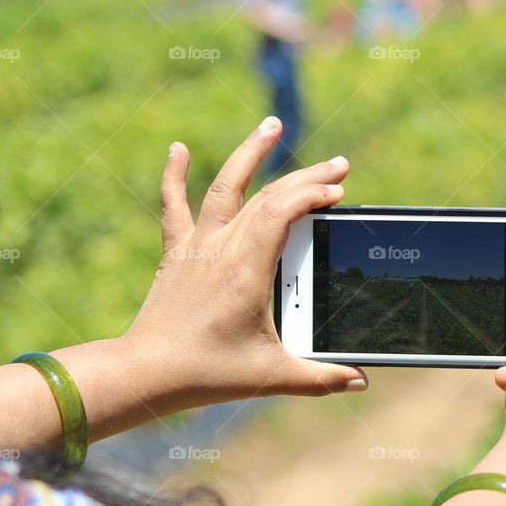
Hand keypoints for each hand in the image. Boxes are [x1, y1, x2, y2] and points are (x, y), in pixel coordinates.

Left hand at [122, 117, 367, 403]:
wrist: (146, 373)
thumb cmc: (207, 374)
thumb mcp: (272, 376)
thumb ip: (321, 378)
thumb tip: (360, 379)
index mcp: (246, 271)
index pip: (281, 213)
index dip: (311, 195)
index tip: (337, 192)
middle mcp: (221, 249)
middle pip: (266, 196)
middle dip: (306, 176)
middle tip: (339, 164)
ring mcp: (197, 246)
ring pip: (224, 188)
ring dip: (250, 154)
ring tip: (271, 125)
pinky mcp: (177, 253)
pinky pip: (174, 206)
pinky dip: (176, 176)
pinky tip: (178, 148)